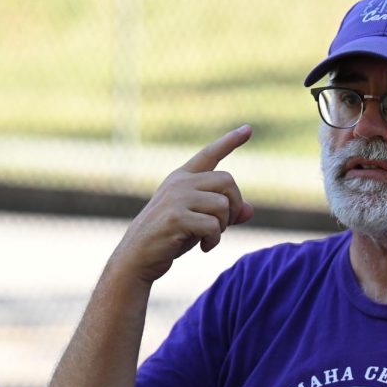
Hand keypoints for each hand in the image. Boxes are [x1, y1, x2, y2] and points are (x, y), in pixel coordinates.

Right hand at [112, 125, 253, 283]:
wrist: (137, 257)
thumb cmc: (169, 238)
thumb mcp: (198, 222)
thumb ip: (222, 213)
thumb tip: (249, 210)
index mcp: (182, 178)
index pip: (209, 154)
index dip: (230, 141)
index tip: (248, 129)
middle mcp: (179, 182)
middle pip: (227, 181)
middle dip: (233, 205)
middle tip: (223, 225)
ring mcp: (176, 198)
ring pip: (223, 204)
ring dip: (223, 226)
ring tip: (208, 237)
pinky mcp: (176, 217)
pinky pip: (213, 225)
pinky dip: (214, 240)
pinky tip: (204, 247)